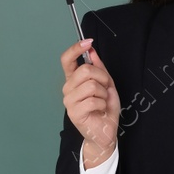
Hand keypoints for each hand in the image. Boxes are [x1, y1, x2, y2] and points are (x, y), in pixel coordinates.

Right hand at [61, 38, 118, 165]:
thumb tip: (92, 51)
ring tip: (102, 101)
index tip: (88, 42)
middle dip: (102, 77)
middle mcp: (68, 88)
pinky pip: (93, 99)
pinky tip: (99, 109)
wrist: (105, 132)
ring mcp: (69, 101)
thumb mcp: (106, 84)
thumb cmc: (104, 108)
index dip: (76, 49)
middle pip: (85, 70)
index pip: (67, 60)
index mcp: (73, 79)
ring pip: (91, 85)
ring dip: (103, 93)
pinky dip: (102, 103)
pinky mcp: (74, 112)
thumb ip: (99, 68)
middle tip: (105, 88)